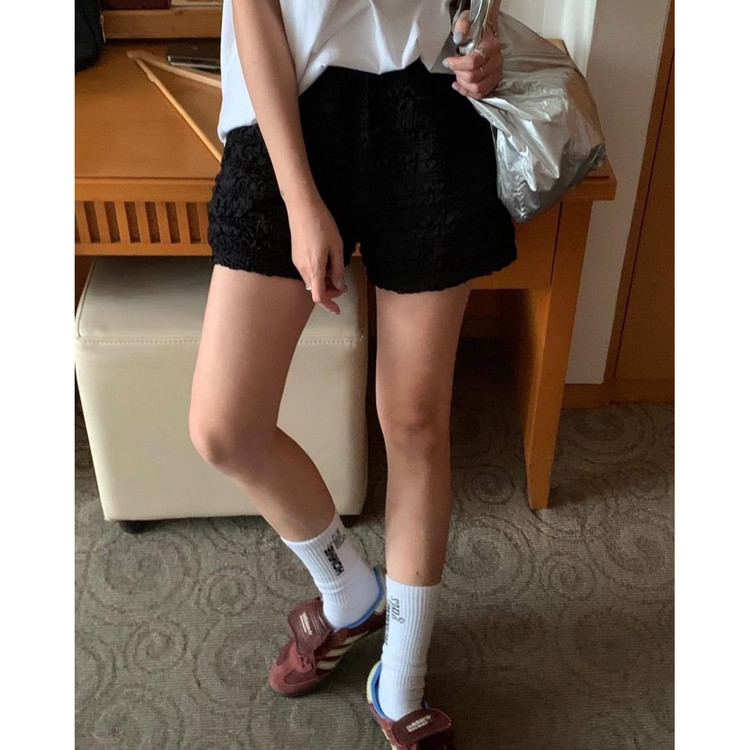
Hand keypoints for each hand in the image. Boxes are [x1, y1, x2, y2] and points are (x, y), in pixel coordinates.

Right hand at [287, 193, 347, 314]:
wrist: (302, 206)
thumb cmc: (321, 224)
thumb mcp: (336, 247)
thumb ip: (338, 269)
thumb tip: (338, 285)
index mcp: (314, 268)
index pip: (319, 296)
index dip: (329, 305)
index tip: (337, 310)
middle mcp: (303, 268)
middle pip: (315, 290)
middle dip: (330, 291)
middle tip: (343, 284)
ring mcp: (297, 262)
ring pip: (312, 281)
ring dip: (324, 281)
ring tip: (336, 269)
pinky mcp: (296, 255)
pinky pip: (308, 271)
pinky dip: (318, 273)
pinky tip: (326, 261)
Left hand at [442, 9, 502, 98]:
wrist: (486, 33)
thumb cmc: (476, 29)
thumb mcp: (467, 20)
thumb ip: (462, 26)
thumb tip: (458, 37)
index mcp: (490, 47)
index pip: (473, 62)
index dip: (457, 64)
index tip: (447, 61)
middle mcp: (496, 62)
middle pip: (473, 77)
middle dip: (458, 73)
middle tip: (453, 66)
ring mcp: (496, 73)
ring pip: (477, 88)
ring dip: (463, 84)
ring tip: (457, 75)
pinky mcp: (493, 82)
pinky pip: (480, 94)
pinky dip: (467, 92)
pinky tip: (459, 85)